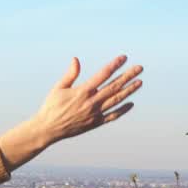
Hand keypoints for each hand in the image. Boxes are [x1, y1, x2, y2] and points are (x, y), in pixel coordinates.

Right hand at [0, 55, 142, 170]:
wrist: (48, 129)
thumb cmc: (51, 107)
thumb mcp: (58, 88)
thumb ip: (70, 74)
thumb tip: (76, 59)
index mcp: (82, 91)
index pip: (103, 75)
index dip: (114, 65)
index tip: (124, 58)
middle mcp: (91, 102)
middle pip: (114, 86)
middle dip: (128, 76)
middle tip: (140, 68)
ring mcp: (95, 113)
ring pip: (116, 100)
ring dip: (129, 90)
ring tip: (139, 82)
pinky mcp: (95, 123)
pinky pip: (112, 116)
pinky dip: (122, 110)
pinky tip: (130, 103)